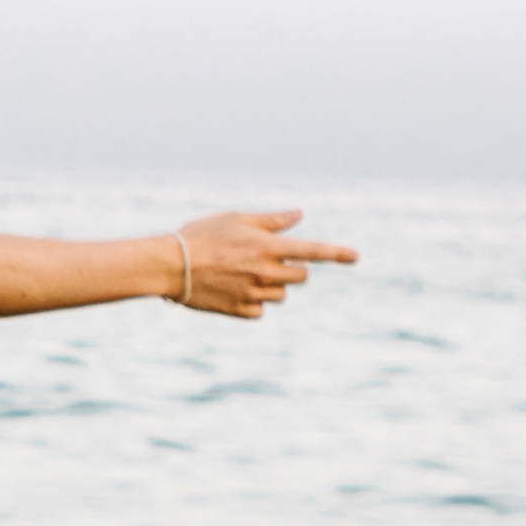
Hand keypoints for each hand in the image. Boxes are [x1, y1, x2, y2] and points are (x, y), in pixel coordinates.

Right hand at [169, 210, 355, 319]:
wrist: (169, 266)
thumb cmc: (201, 235)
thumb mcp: (236, 218)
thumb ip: (271, 220)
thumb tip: (299, 215)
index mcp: (269, 246)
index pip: (314, 250)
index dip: (338, 253)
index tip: (356, 257)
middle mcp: (266, 272)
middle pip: (300, 276)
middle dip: (291, 269)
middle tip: (265, 260)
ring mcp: (254, 293)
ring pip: (281, 294)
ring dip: (271, 285)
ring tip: (241, 274)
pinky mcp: (240, 311)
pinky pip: (260, 311)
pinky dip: (253, 302)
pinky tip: (233, 290)